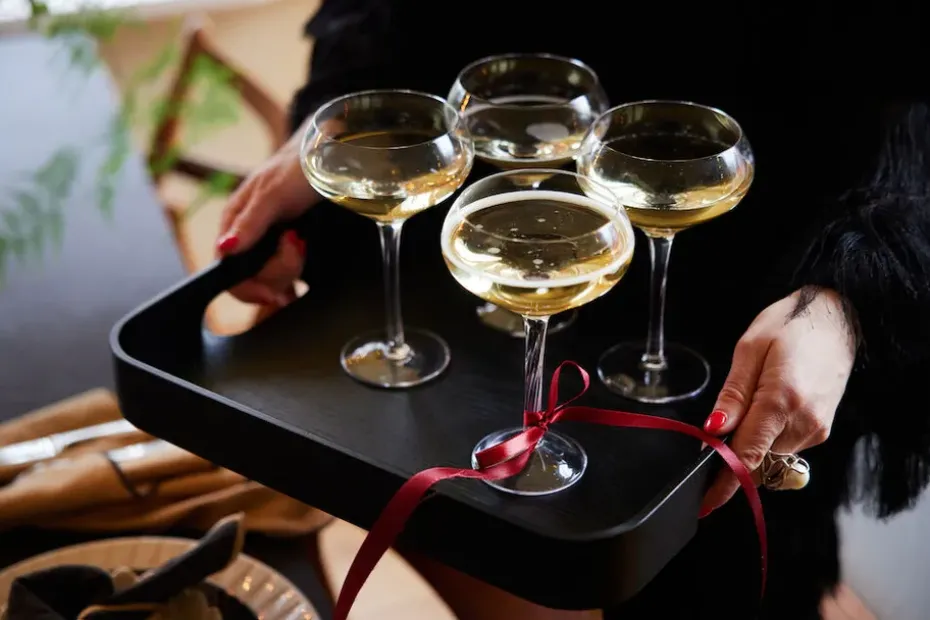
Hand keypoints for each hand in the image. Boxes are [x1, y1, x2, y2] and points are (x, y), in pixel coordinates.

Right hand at [215, 130, 320, 305]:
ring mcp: (266, 245)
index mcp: (233, 224)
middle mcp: (246, 237)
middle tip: (297, 245)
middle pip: (254, 279)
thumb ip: (250, 223)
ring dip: (292, 269)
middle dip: (280, 269)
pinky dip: (292, 280)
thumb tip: (225, 249)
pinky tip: (300, 283)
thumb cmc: (296, 169)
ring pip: (272, 280)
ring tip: (301, 243)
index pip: (227, 271)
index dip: (249, 288)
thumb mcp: (272, 195)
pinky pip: (283, 278)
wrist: (325, 159)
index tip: (274, 295)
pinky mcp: (284, 249)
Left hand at [700, 288, 856, 515]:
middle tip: (713, 436)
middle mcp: (804, 422)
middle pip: (756, 460)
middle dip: (730, 456)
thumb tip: (713, 431)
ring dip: (750, 445)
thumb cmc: (790, 324)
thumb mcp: (750, 350)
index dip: (724, 484)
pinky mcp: (821, 429)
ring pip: (770, 456)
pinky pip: (784, 446)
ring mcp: (817, 429)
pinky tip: (764, 409)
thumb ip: (732, 395)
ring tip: (745, 407)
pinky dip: (767, 438)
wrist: (837, 316)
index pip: (748, 457)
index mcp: (781, 401)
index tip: (704, 503)